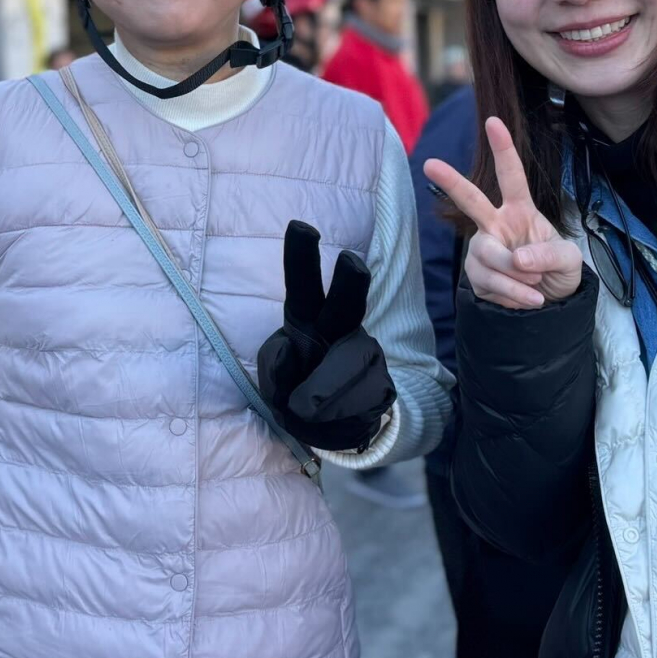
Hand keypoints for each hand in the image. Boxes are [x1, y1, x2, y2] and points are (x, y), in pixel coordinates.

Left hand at [254, 222, 394, 452]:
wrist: (337, 430)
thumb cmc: (296, 395)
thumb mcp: (272, 383)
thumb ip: (275, 367)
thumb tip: (289, 348)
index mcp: (306, 320)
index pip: (303, 284)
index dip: (301, 256)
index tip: (300, 227)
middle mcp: (340, 331)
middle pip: (346, 301)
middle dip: (348, 281)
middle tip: (350, 262)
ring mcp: (366, 359)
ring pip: (356, 359)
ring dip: (325, 388)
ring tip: (304, 410)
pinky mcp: (383, 388)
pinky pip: (362, 399)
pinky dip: (337, 416)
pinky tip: (332, 423)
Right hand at [424, 116, 582, 309]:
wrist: (550, 303)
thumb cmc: (558, 269)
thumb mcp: (568, 259)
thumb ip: (547, 255)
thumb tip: (517, 259)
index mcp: (521, 210)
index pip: (512, 177)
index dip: (503, 149)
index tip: (493, 121)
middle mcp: (496, 225)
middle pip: (471, 201)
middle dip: (451, 182)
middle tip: (430, 164)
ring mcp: (483, 250)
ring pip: (487, 257)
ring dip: (515, 278)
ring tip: (537, 288)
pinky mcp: (477, 276)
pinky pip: (490, 285)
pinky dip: (513, 296)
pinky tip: (526, 299)